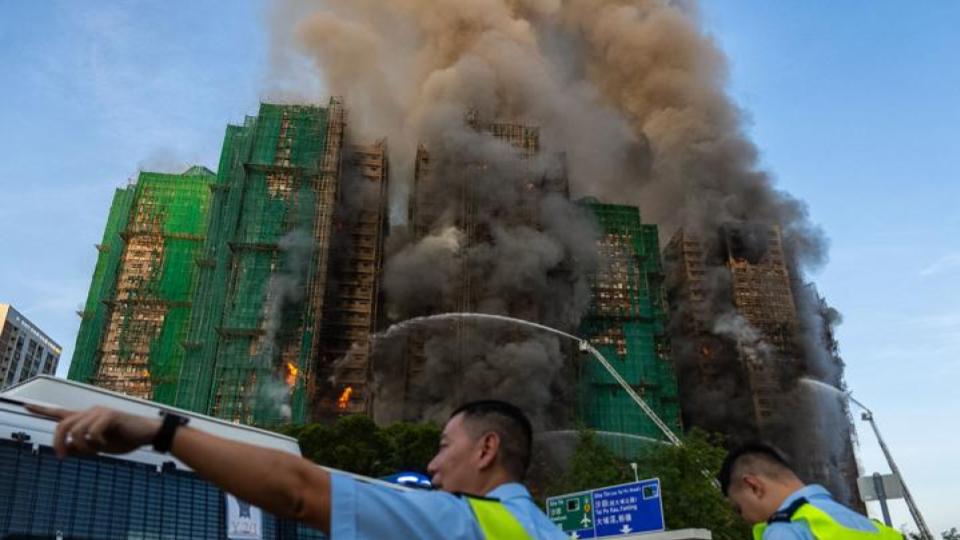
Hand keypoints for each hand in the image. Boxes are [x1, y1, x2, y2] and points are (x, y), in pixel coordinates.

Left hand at [25, 404, 161, 457]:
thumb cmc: (124, 440)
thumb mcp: (99, 448)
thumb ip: (81, 447)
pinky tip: (107, 445)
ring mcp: (99, 411)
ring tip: (96, 452)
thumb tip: (64, 449)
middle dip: (58, 443)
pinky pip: (92, 433)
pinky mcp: (109, 415)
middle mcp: (90, 411)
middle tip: (62, 457)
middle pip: (63, 425)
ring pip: (77, 431)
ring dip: (84, 447)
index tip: (25, 406)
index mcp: (86, 418)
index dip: (41, 410)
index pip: (60, 413)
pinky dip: (97, 444)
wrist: (148, 434)